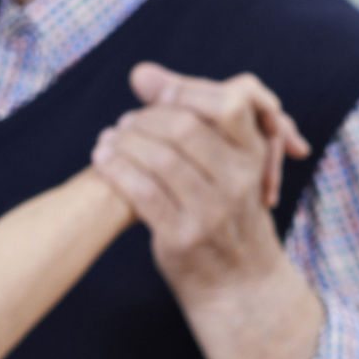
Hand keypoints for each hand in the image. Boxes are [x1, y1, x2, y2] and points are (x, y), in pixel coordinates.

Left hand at [87, 63, 312, 296]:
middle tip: (125, 123)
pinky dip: (116, 170)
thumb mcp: (234, 168)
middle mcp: (239, 181)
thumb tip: (141, 72)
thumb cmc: (229, 215)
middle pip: (186, 127)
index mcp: (255, 157)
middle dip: (146, 118)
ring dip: (125, 143)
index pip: (229, 105)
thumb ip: (198, 120)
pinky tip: (102, 161)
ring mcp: (213, 210)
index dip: (185, 89)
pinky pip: (141, 192)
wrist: (241, 286)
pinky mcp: (183, 236)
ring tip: (108, 141)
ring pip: (160, 158)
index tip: (151, 86)